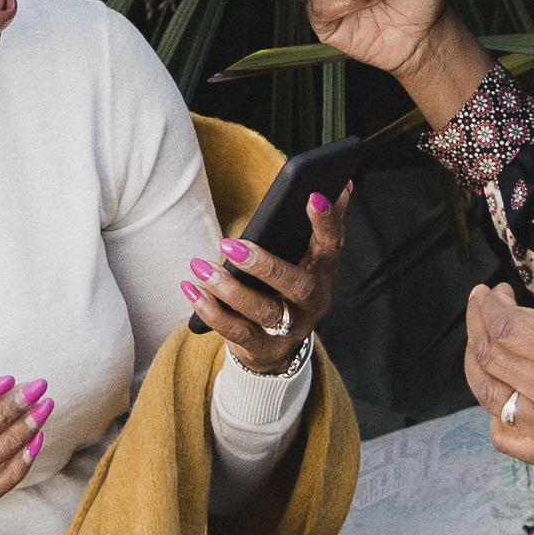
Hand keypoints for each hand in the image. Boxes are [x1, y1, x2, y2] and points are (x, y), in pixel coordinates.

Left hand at [187, 192, 343, 377]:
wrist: (278, 350)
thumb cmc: (288, 290)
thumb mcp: (307, 261)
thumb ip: (319, 226)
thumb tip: (340, 184)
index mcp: (323, 272)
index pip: (331, 244)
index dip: (326, 222)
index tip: (313, 195)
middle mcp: (312, 303)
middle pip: (296, 285)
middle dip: (264, 265)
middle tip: (229, 244)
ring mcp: (289, 329)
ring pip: (262, 310)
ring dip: (229, 289)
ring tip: (201, 267)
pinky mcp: (262, 348)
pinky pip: (235, 330)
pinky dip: (211, 311)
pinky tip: (193, 290)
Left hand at [465, 245, 533, 509]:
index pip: (504, 326)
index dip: (489, 303)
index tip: (494, 290)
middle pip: (489, 355)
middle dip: (478, 322)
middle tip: (485, 306)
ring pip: (489, 395)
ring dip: (477, 363)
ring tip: (484, 342)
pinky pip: (504, 437)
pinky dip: (495, 413)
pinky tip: (506, 393)